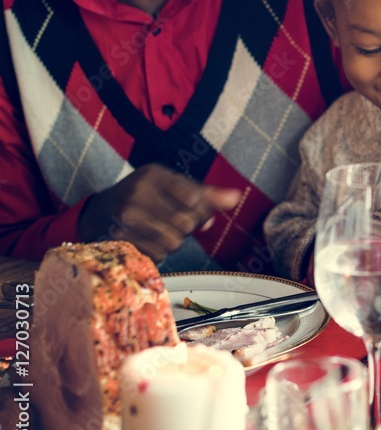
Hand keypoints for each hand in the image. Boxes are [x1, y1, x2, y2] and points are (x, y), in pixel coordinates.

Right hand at [78, 164, 241, 261]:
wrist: (96, 214)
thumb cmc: (142, 198)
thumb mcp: (170, 187)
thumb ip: (204, 194)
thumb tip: (235, 198)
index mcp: (154, 174)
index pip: (195, 198)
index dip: (198, 210)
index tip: (187, 209)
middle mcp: (138, 191)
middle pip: (186, 223)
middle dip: (183, 228)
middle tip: (167, 222)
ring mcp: (125, 216)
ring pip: (173, 242)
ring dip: (170, 242)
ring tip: (153, 230)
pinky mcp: (118, 239)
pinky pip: (157, 255)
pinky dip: (156, 253)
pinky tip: (143, 240)